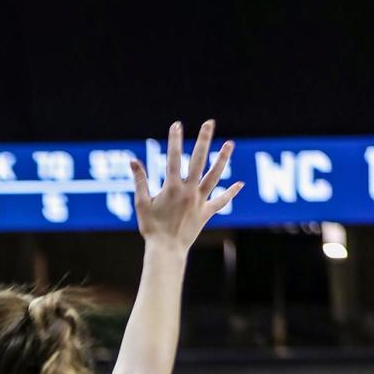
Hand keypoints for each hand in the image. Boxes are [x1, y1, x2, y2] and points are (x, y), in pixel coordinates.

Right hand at [131, 121, 241, 250]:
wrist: (166, 250)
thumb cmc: (152, 228)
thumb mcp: (142, 204)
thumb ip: (140, 181)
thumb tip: (133, 161)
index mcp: (172, 188)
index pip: (173, 158)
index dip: (174, 140)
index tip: (176, 125)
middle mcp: (188, 191)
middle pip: (198, 160)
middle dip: (203, 140)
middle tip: (209, 123)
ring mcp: (199, 201)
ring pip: (214, 176)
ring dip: (222, 159)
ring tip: (229, 144)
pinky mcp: (206, 213)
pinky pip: (221, 202)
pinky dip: (231, 193)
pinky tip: (240, 184)